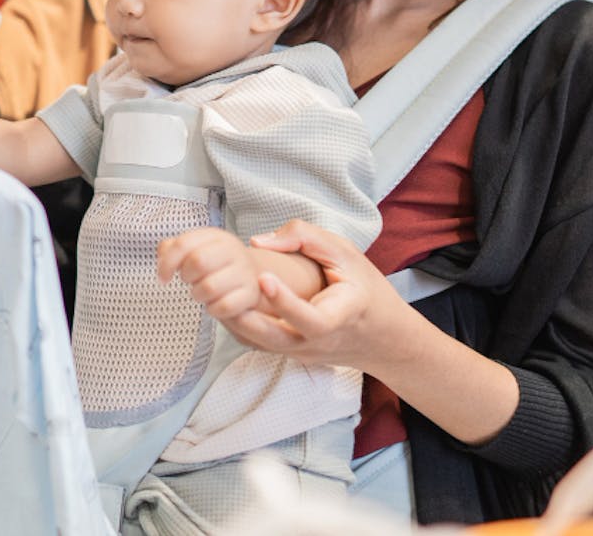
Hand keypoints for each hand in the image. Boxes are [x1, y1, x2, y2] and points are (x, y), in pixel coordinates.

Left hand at [157, 228, 262, 321]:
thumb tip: (163, 257)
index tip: (163, 277)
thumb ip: (172, 249)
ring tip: (202, 291)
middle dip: (187, 276)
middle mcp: (232, 250)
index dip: (167, 263)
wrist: (248, 276)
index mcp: (215, 236)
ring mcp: (244, 271)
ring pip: (210, 287)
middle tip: (189, 281)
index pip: (184, 243)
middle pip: (198, 261)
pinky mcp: (251, 293)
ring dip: (198, 295)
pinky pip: (224, 306)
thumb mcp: (194, 250)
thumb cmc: (214, 264)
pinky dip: (213, 309)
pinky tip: (214, 304)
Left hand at [221, 219, 411, 373]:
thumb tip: (259, 241)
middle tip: (215, 289)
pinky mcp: (289, 354)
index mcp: (339, 317)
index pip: (309, 319)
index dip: (285, 301)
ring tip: (209, 292)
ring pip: (260, 345)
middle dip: (243, 317)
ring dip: (233, 321)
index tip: (262, 277)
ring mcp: (302, 353)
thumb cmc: (364, 289)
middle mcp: (317, 343)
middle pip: (276, 340)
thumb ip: (306, 239)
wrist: (383, 336)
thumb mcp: (346, 253)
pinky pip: (258, 344)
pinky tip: (221, 302)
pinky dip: (238, 326)